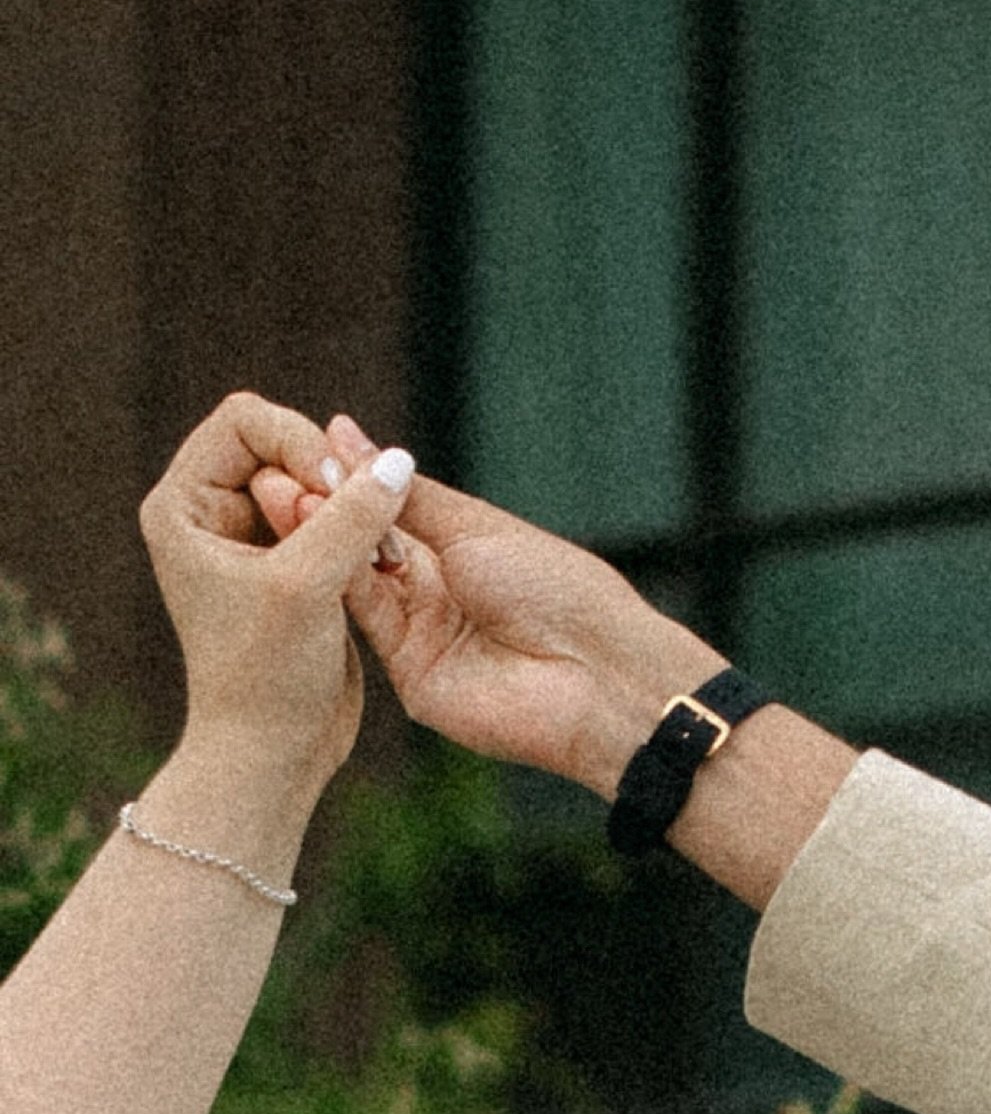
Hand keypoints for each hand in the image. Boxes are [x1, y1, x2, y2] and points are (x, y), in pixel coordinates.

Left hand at [140, 393, 414, 799]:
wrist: (273, 753)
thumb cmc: (267, 675)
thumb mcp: (308, 585)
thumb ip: (352, 516)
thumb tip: (399, 460)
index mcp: (184, 506)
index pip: (248, 420)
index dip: (299, 443)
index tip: (332, 495)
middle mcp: (212, 514)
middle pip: (287, 445)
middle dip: (334, 480)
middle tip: (364, 530)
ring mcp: (254, 540)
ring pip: (319, 484)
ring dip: (356, 511)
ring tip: (378, 557)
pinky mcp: (295, 567)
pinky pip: (337, 521)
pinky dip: (364, 536)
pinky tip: (380, 569)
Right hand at [251, 415, 723, 795]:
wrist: (594, 673)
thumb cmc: (555, 586)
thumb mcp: (476, 528)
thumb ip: (410, 496)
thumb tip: (351, 437)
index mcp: (461, 550)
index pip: (389, 510)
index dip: (349, 480)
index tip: (307, 443)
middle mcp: (436, 592)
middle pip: (363, 545)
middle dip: (321, 508)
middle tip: (273, 472)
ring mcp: (420, 635)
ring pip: (356, 581)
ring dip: (320, 541)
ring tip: (278, 496)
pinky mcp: (409, 676)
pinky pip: (365, 623)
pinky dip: (337, 582)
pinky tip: (307, 542)